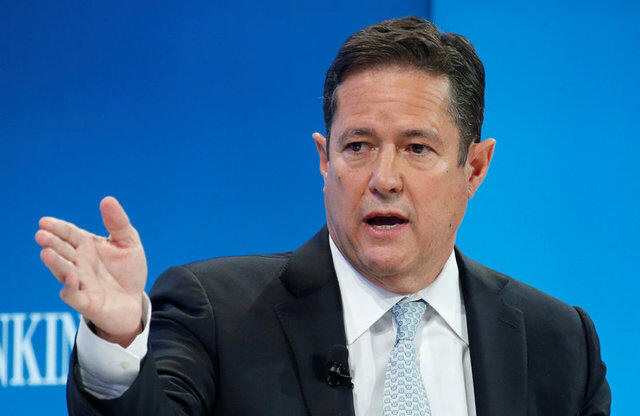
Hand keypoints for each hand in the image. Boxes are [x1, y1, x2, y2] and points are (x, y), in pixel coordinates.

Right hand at [35, 196, 146, 346]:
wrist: (134, 301)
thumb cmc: (127, 271)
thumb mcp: (128, 242)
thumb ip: (118, 223)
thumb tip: (107, 199)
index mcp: (87, 247)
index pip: (69, 234)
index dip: (58, 228)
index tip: (44, 222)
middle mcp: (79, 264)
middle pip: (63, 251)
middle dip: (53, 243)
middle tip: (41, 235)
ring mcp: (81, 283)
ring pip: (64, 272)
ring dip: (56, 263)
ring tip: (46, 252)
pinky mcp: (86, 302)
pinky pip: (73, 296)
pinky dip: (70, 287)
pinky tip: (71, 276)